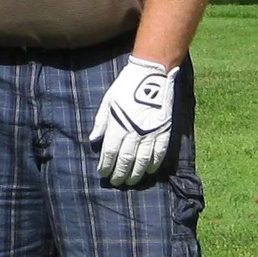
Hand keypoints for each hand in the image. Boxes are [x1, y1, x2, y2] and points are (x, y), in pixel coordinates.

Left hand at [90, 56, 174, 187]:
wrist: (152, 74)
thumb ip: (101, 122)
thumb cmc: (126, 86)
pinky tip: (150, 171)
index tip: (102, 173)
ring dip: (136, 173)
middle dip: (120, 173)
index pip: (111, 151)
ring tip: (131, 181)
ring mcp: (151, 132)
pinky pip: (160, 151)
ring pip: (143, 159)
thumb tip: (93, 140)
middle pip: (126, 159)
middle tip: (116, 182)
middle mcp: (134, 131)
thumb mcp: (108, 101)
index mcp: (119, 124)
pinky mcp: (164, 129)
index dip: (106, 165)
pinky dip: (155, 163)